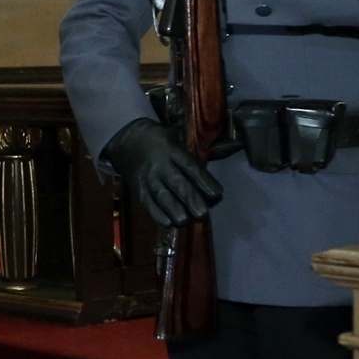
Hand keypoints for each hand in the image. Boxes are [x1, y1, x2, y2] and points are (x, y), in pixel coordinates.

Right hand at [102, 118, 222, 227]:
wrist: (125, 138)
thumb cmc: (158, 138)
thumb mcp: (177, 136)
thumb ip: (198, 150)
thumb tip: (232, 147)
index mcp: (172, 150)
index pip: (190, 167)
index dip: (204, 181)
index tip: (217, 194)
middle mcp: (160, 164)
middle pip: (176, 183)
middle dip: (190, 199)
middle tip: (201, 213)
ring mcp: (147, 177)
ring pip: (161, 196)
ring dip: (173, 209)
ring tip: (185, 220)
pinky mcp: (138, 188)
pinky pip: (147, 203)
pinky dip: (157, 214)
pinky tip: (168, 222)